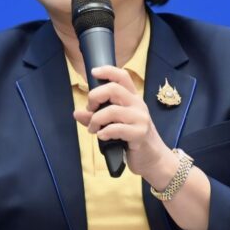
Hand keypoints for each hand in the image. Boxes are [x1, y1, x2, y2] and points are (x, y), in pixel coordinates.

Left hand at [74, 65, 176, 184]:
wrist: (153, 159)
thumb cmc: (132, 140)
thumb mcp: (113, 126)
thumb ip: (95, 117)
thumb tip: (76, 113)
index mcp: (132, 98)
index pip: (122, 76)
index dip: (107, 70)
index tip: (93, 72)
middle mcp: (138, 104)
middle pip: (114, 89)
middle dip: (95, 97)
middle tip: (90, 109)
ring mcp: (140, 118)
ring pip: (112, 110)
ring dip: (96, 120)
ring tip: (93, 129)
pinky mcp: (140, 133)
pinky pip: (117, 129)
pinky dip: (104, 132)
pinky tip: (102, 136)